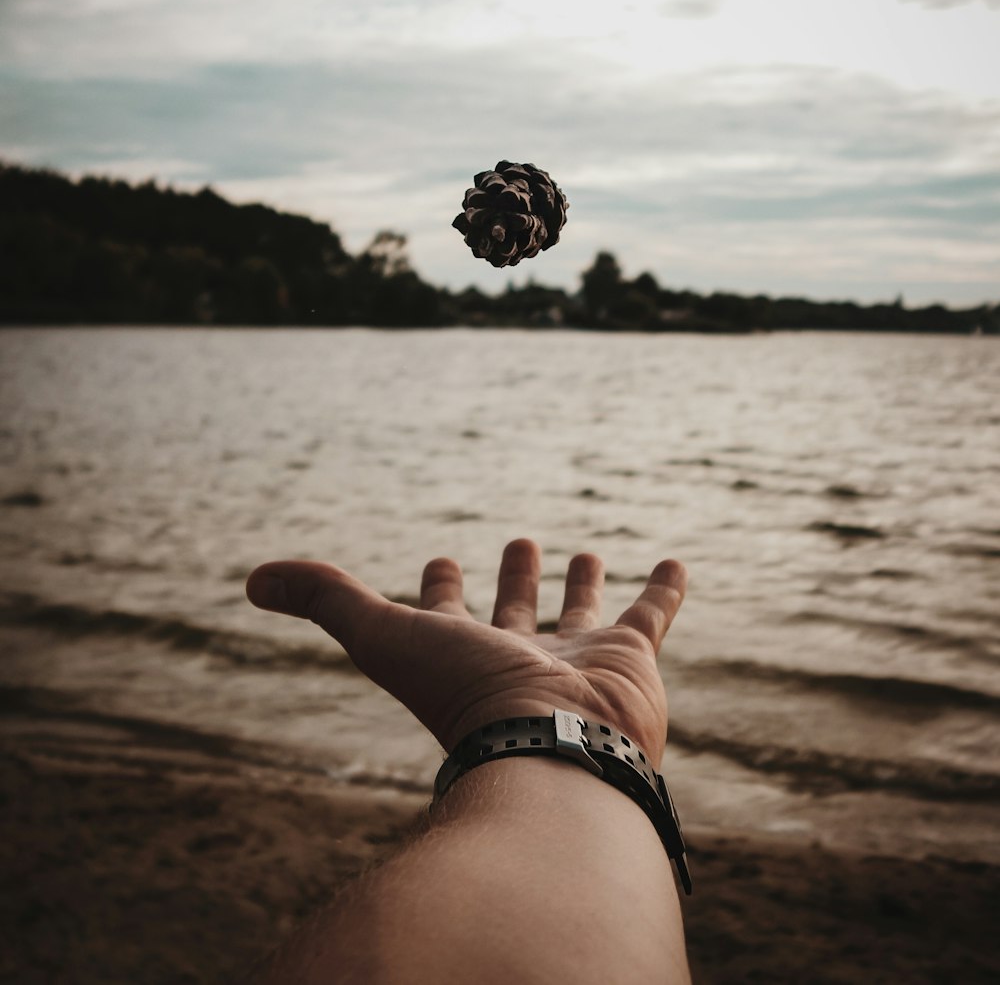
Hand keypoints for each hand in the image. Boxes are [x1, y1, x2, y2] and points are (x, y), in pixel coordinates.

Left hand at [246, 538, 685, 761]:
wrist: (554, 747)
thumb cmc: (464, 695)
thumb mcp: (383, 633)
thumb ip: (324, 599)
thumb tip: (251, 578)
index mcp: (463, 654)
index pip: (446, 614)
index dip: (440, 587)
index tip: (439, 560)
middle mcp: (519, 658)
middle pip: (515, 612)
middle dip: (514, 580)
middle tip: (518, 542)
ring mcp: (577, 657)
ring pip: (581, 610)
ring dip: (579, 583)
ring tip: (583, 551)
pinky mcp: (631, 656)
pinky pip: (652, 614)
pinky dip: (664, 587)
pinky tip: (674, 561)